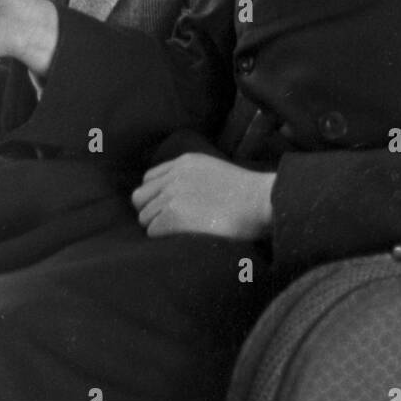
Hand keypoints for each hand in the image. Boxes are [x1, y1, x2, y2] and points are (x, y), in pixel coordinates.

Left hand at [132, 154, 274, 240]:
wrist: (260, 201)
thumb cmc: (246, 194)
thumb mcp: (213, 171)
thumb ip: (191, 178)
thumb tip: (179, 198)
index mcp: (184, 162)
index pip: (149, 179)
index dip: (155, 197)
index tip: (167, 208)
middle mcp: (173, 175)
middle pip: (140, 198)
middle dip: (150, 212)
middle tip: (169, 224)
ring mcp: (172, 194)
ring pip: (145, 217)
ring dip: (158, 227)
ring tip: (180, 233)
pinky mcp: (174, 215)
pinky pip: (153, 231)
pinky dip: (164, 238)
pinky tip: (183, 238)